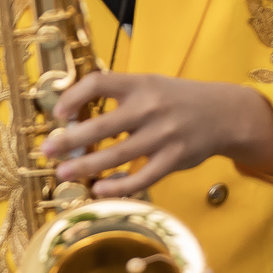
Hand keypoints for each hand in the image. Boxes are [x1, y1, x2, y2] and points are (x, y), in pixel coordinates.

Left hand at [42, 72, 272, 196]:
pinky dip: (119, 186)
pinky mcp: (174, 158)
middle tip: (47, 151)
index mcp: (140, 84)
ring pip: (117, 155)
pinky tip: (99, 190)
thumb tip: (73, 116)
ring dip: (86, 167)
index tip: (58, 113)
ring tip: (63, 174)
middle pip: (101, 126)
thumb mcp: (149, 85)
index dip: (73, 96)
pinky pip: (142, 177)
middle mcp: (150, 107)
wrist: (225, 113)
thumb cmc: (176, 100)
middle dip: (69, 140)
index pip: (98, 83)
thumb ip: (119, 97)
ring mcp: (163, 134)